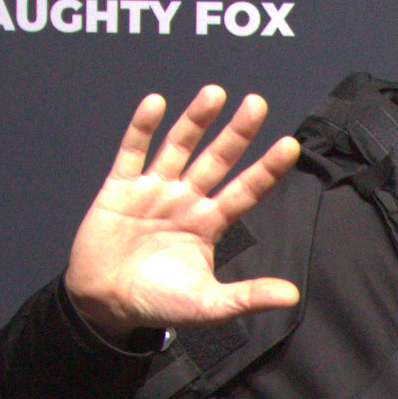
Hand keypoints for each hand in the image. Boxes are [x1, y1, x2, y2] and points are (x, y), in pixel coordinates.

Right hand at [63, 86, 303, 341]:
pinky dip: (142, 128)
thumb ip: (247, 297)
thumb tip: (291, 296)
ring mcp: (153, 190)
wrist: (106, 304)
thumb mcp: (208, 305)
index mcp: (209, 223)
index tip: (290, 145)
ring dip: (195, 121)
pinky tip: (156, 103)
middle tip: (258, 104)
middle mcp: (186, 200)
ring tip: (215, 93)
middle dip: (237, 133)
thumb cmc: (158, 304)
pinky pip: (132, 152)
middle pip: (217, 160)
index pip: (245, 190)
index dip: (266, 168)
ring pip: (179, 147)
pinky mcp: (120, 188)